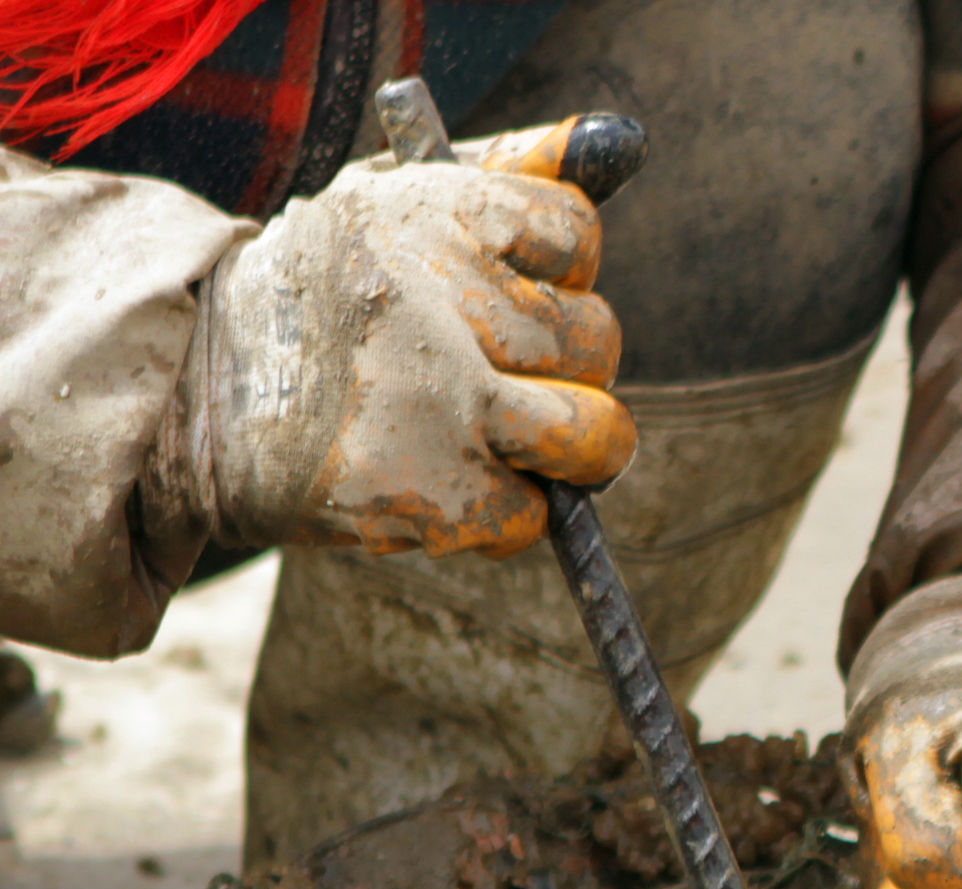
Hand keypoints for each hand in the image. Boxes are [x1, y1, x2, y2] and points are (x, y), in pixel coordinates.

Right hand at [140, 125, 633, 563]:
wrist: (189, 394)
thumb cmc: (312, 294)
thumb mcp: (383, 200)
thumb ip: (499, 173)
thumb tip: (610, 142)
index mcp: (432, 215)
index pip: (577, 233)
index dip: (560, 271)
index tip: (512, 288)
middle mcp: (445, 302)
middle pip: (597, 340)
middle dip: (560, 364)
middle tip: (486, 369)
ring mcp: (445, 400)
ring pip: (595, 435)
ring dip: (564, 447)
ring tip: (494, 434)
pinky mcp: (436, 490)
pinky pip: (535, 511)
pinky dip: (505, 511)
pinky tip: (444, 481)